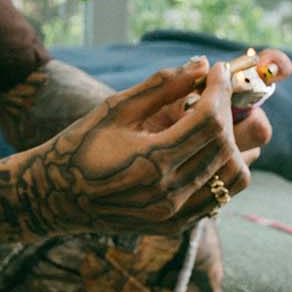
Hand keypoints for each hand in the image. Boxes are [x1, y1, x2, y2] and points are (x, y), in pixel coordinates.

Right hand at [1, 60, 252, 241]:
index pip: (209, 121)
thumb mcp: (116, 108)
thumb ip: (162, 86)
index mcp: (152, 160)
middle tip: (217, 92)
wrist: (56, 196)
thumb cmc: (81, 144)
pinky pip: (219, 197)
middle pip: (226, 147)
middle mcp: (169, 192)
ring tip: (215, 123)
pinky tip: (204, 150)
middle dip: (230, 112)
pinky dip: (222, 170)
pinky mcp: (176, 226)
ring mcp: (175, 214)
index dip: (219, 90)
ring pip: (234, 177)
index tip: (217, 70)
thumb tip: (202, 65)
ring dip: (235, 145)